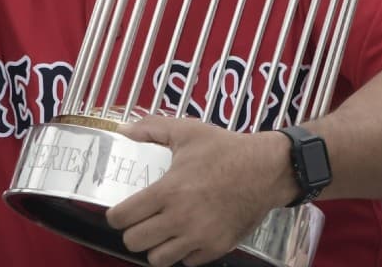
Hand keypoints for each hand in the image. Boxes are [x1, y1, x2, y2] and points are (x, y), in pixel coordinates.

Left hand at [105, 116, 297, 266]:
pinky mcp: (217, 248)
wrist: (266, 170)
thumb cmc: (224, 150)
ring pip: (158, 259)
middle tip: (139, 222)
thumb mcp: (186, 131)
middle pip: (135, 242)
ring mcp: (199, 237)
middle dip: (132, 232)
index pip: (123, 217)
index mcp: (168, 191)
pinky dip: (182, 253)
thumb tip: (123, 131)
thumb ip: (150, 128)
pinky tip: (184, 236)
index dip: (116, 215)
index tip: (119, 211)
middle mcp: (180, 219)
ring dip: (155, 247)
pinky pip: (187, 262)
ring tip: (159, 233)